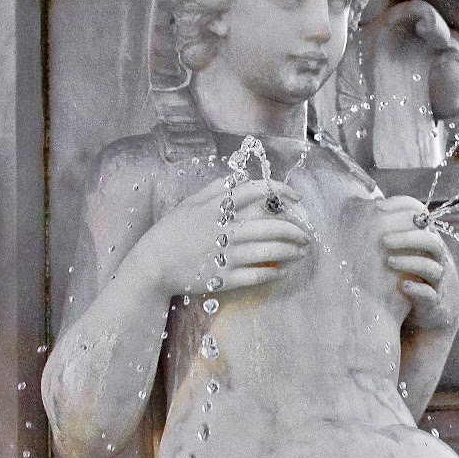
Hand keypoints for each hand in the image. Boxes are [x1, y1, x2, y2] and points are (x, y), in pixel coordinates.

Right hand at [129, 176, 310, 298]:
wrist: (152, 266)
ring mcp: (225, 255)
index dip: (281, 190)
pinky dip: (272, 272)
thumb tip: (236, 180)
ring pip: (268, 251)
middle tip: (306, 234)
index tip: (296, 196)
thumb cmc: (170, 232)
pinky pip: (256, 275)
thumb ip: (214, 190)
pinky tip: (281, 271)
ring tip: (301, 251)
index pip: (256, 191)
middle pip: (270, 225)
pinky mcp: (224, 277)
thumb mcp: (189, 204)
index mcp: (216, 208)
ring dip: (290, 251)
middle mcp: (224, 230)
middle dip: (295, 229)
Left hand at [377, 196, 458, 332]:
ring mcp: (437, 281)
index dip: (402, 207)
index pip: (420, 215)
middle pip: (430, 240)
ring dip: (410, 262)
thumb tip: (367, 205)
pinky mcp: (434, 302)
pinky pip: (430, 295)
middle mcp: (436, 258)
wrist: (432, 314)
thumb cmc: (410, 276)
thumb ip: (390, 231)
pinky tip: (402, 286)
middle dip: (407, 237)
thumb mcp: (404, 251)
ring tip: (388, 262)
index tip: (378, 208)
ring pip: (432, 267)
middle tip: (383, 240)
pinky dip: (417, 290)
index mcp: (426, 240)